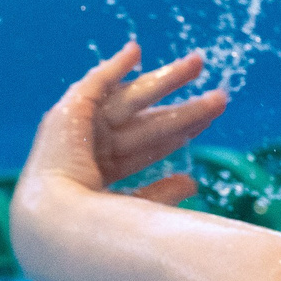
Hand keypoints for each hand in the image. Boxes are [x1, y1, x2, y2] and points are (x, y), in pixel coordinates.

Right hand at [16, 42, 227, 207]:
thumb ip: (161, 195)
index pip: (150, 147)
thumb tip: (193, 182)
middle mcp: (90, 147)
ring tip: (199, 63)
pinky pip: (95, 84)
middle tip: (221, 95)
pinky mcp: (68, 112)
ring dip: (166, 81)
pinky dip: (113, 67)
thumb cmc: (95, 229)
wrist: (59, 224)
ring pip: (134, 100)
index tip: (209, 123)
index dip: (181, 133)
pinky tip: (136, 50)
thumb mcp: (136, 211)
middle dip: (184, 108)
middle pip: (148, 121)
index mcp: (101, 173)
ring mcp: (78, 128)